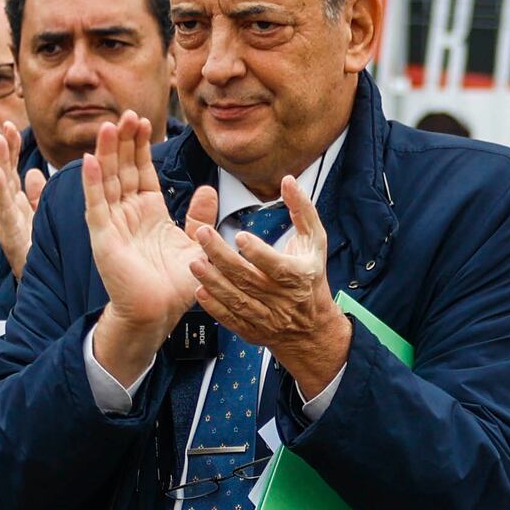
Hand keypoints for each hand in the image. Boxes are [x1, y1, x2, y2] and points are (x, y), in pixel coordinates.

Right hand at [0, 138, 41, 276]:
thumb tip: (33, 172)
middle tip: (5, 126)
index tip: (12, 126)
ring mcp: (6, 219)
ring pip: (2, 186)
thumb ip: (35, 196)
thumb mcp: (38, 218)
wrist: (36, 281)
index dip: (12, 149)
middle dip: (5, 149)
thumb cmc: (36, 250)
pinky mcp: (8, 231)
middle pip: (6, 173)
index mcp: (16, 203)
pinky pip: (4, 207)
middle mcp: (8, 208)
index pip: (13, 169)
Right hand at [77, 112, 196, 390]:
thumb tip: (207, 189)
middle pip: (122, 169)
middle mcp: (127, 214)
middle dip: (123, 141)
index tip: (143, 121)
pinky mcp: (103, 239)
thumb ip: (200, 216)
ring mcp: (113, 224)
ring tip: (108, 126)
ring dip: (106, 153)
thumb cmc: (175, 286)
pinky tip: (89, 161)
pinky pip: (96, 206)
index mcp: (148, 212)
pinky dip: (92, 183)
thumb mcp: (196, 244)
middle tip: (127, 113)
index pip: (141, 171)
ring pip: (107, 181)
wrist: (160, 314)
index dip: (140, 146)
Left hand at [190, 160, 345, 395]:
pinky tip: (200, 291)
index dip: (259, 253)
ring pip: (237, 299)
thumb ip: (302, 210)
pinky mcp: (252, 329)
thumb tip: (288, 181)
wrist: (311, 326)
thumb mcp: (315, 240)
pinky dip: (215, 308)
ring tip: (194, 263)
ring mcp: (266, 317)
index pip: (277, 266)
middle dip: (223, 258)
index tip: (240, 236)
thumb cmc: (311, 277)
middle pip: (249, 279)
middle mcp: (282, 299)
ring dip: (214, 282)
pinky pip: (231, 319)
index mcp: (298, 275)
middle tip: (203, 235)